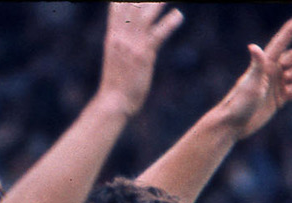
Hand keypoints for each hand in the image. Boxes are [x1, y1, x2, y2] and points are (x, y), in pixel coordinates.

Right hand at [100, 2, 184, 118]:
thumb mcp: (114, 57)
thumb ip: (120, 43)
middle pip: (133, 3)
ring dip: (159, 3)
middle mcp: (122, 36)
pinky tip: (178, 16)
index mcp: (113, 35)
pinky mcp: (144, 55)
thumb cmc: (115, 84)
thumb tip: (123, 37)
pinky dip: (170, 23)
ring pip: (146, 14)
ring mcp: (132, 44)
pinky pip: (158, 34)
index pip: (117, 5)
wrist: (113, 103)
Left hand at [219, 14, 291, 140]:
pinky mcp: (278, 99)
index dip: (291, 30)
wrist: (232, 126)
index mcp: (265, 64)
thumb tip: (254, 47)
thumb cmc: (238, 103)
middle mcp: (271, 72)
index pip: (281, 43)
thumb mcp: (250, 84)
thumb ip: (257, 65)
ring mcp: (276, 85)